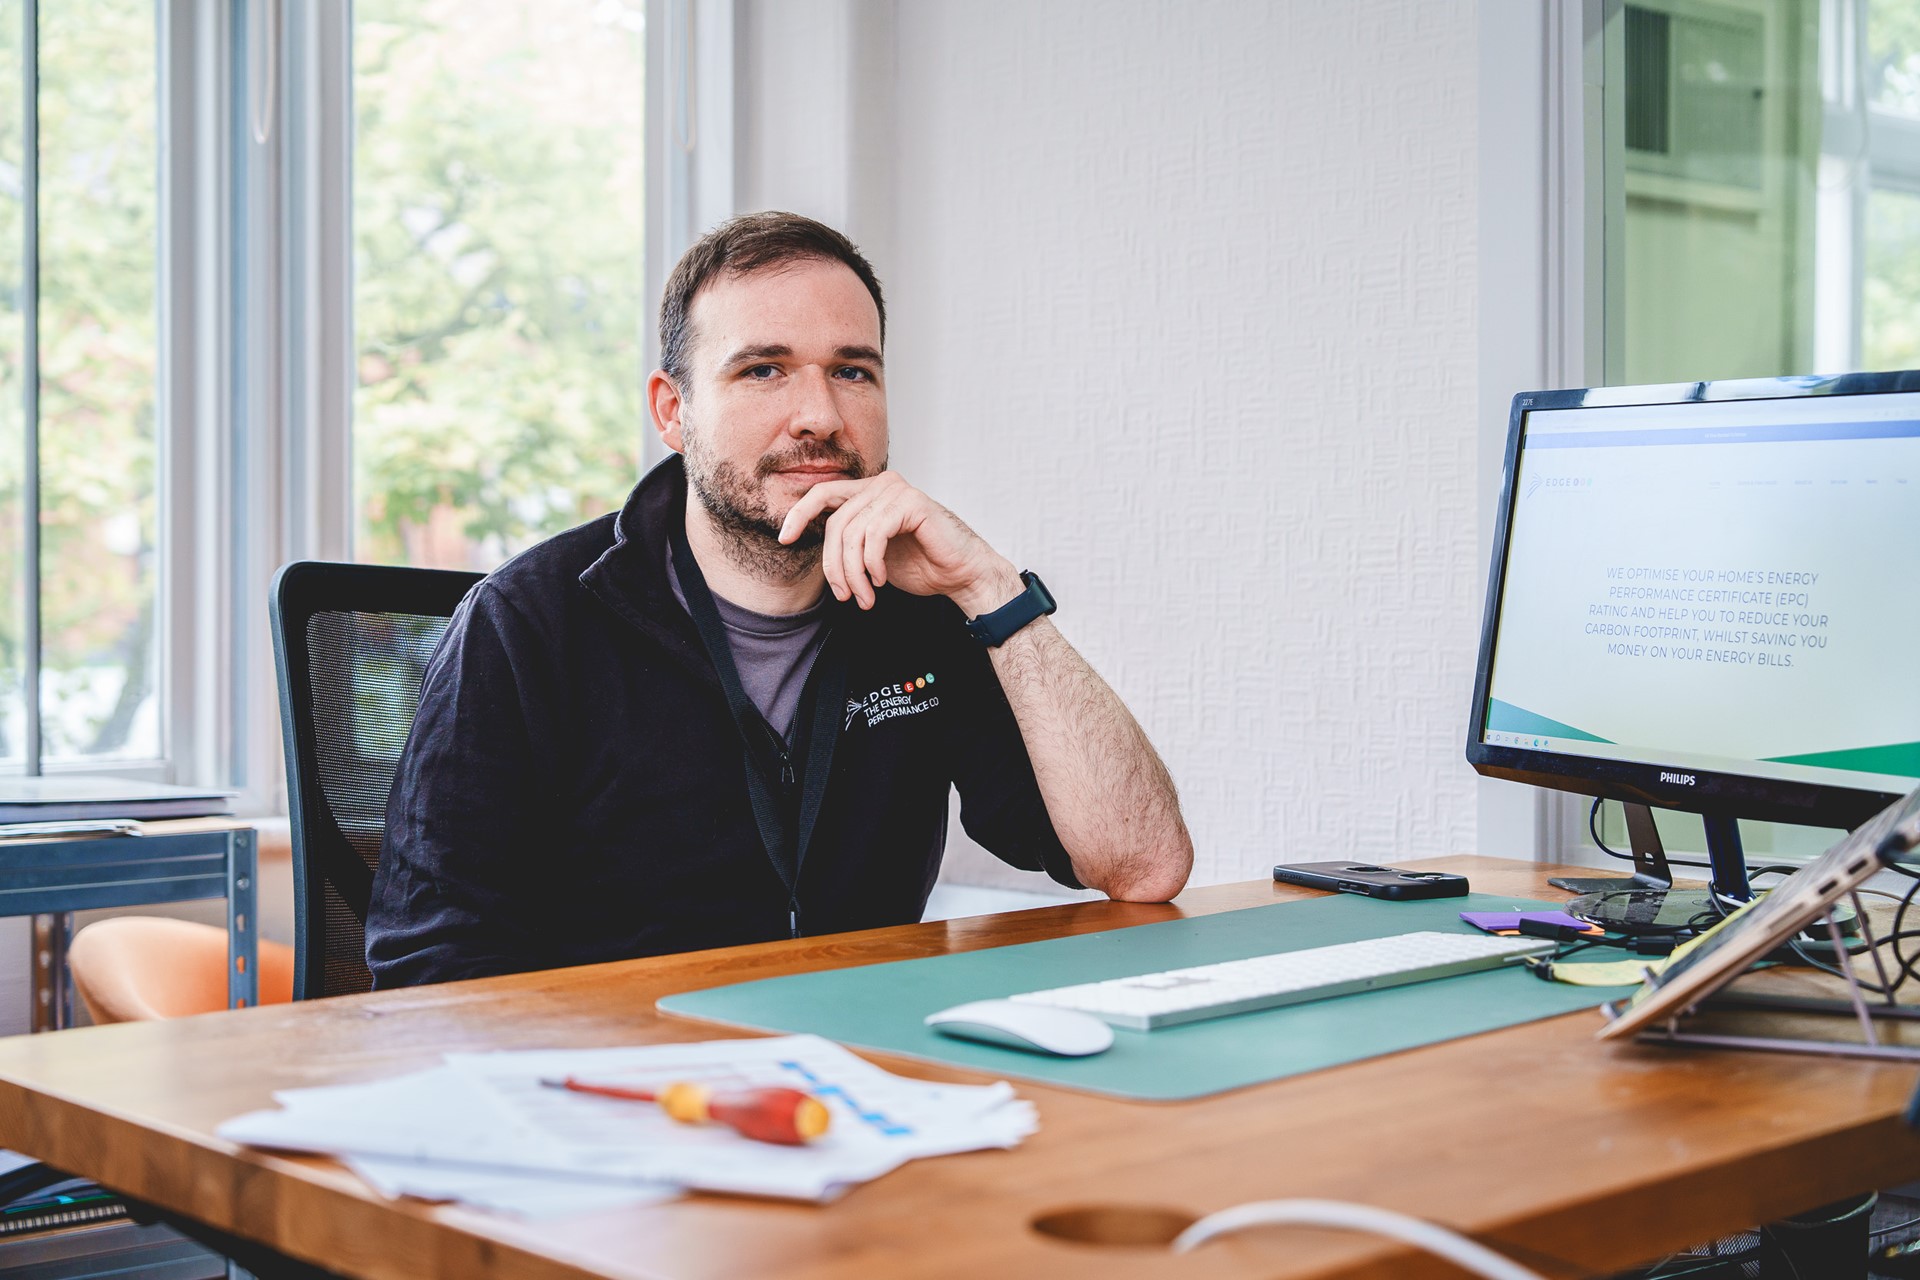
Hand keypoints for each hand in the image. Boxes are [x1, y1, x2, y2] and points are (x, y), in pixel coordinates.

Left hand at [777, 471, 1020, 612]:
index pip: (822, 494)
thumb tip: (810, 542)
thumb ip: (846, 541)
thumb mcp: (871, 554)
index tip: (784, 539)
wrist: (961, 575)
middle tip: (844, 596)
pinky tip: (881, 580)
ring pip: (852, 532)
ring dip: (854, 573)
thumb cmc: (921, 565)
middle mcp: (881, 484)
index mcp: (869, 492)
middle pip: (835, 522)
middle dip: (834, 565)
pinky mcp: (911, 503)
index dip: (799, 514)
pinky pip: (874, 534)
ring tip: (865, 597)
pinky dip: (872, 563)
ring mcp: (896, 490)